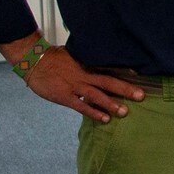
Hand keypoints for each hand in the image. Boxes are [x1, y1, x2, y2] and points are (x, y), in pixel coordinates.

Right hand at [24, 48, 144, 123]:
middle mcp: (84, 75)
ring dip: (111, 104)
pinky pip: (81, 106)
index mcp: (86, 64)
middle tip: (140, 96)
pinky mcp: (65, 97)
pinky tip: (104, 119)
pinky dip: (93, 112)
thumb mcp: (73, 54)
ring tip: (124, 112)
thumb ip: (86, 60)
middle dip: (125, 89)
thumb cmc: (53, 58)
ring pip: (96, 96)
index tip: (139, 76)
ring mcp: (74, 86)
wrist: (33, 61)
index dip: (124, 72)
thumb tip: (99, 62)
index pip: (109, 68)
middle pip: (108, 82)